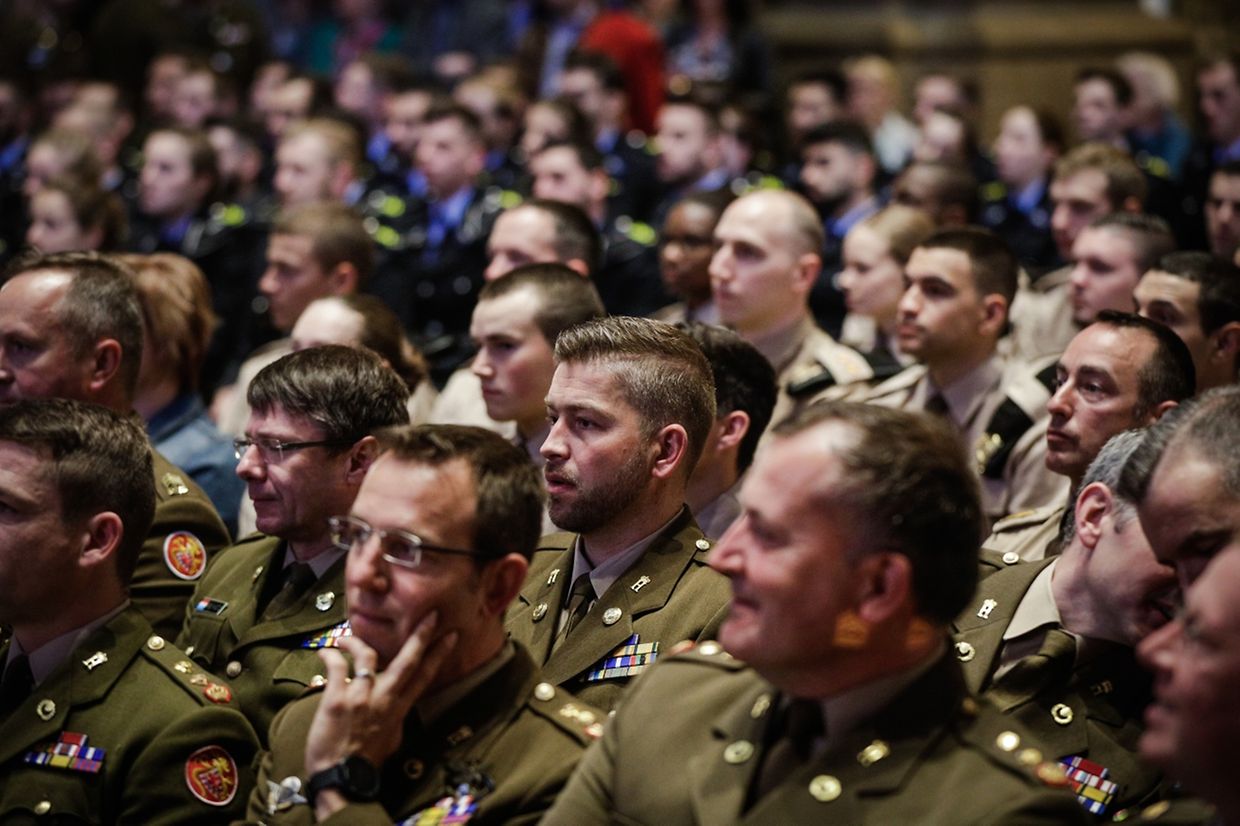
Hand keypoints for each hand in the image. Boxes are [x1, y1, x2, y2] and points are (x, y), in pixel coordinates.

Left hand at [304, 612, 457, 817]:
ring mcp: (361, 697)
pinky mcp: (337, 698)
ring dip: (357, 641)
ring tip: (348, 636)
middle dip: (420, 636)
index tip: (451, 635)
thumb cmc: (366, 761)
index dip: (439, 654)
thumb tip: (398, 706)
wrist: (342, 778)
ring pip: (366, 656)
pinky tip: (326, 651)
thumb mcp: (391, 738)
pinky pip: (337, 666)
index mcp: (399, 708)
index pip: (425, 676)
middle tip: (430, 615)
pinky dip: (331, 655)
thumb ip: (395, 717)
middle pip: (407, 661)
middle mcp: (384, 698)